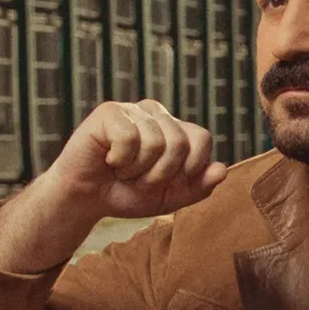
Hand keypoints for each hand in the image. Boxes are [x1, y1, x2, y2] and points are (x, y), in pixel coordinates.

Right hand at [45, 100, 227, 219]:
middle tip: (138, 179)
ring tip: (122, 170)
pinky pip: (129, 137)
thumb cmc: (127, 193)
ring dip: (137, 170)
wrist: (86, 199)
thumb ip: (198, 187)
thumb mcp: (168, 198)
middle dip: (159, 174)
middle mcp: (157, 114)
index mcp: (175, 128)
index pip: (201, 138)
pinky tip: (109, 160)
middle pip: (180, 143)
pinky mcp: (110, 112)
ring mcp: (133, 110)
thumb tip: (222, 170)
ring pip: (155, 142)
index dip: (188, 169)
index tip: (165, 182)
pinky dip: (119, 160)